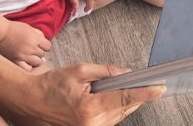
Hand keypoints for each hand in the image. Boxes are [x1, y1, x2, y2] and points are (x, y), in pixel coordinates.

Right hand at [0, 21, 51, 70]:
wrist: (0, 33)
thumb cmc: (14, 29)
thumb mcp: (29, 27)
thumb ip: (39, 34)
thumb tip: (46, 44)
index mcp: (34, 39)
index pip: (48, 47)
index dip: (45, 46)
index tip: (41, 45)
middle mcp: (30, 48)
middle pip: (42, 54)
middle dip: (39, 52)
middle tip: (33, 49)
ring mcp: (23, 56)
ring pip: (37, 62)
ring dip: (35, 60)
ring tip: (30, 56)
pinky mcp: (16, 61)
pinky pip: (27, 69)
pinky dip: (29, 67)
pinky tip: (26, 63)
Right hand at [17, 63, 165, 124]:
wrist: (32, 100)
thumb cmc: (52, 84)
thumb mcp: (79, 71)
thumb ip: (106, 72)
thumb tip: (127, 73)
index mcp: (89, 107)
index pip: (123, 98)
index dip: (144, 93)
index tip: (159, 89)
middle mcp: (92, 123)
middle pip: (124, 108)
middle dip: (137, 95)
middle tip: (150, 83)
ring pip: (120, 115)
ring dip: (127, 102)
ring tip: (130, 87)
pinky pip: (111, 120)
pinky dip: (117, 108)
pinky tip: (116, 98)